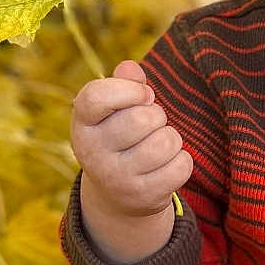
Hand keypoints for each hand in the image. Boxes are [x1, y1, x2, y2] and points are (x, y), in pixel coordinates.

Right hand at [69, 59, 192, 224]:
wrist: (116, 195)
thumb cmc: (120, 137)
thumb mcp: (113, 110)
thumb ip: (124, 82)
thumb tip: (131, 69)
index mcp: (82, 123)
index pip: (97, 97)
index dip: (129, 89)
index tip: (143, 94)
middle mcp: (93, 152)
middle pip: (142, 118)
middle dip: (157, 115)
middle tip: (151, 125)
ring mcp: (116, 178)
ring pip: (166, 141)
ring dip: (172, 138)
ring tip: (159, 144)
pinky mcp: (142, 196)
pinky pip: (181, 165)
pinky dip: (182, 160)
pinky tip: (167, 164)